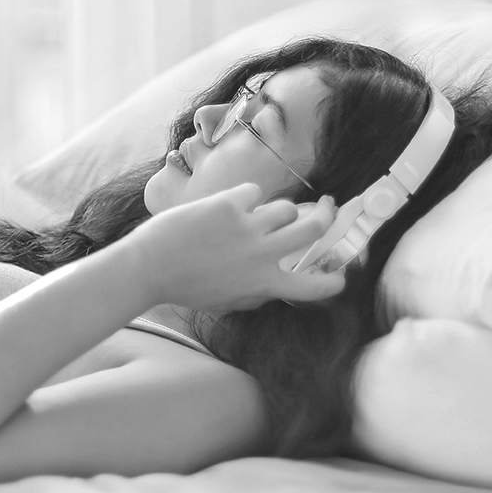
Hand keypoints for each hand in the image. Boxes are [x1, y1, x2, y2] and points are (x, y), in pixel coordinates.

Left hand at [128, 184, 345, 311]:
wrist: (149, 267)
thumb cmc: (185, 287)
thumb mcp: (226, 300)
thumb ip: (255, 293)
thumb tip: (275, 286)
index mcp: (263, 284)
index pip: (312, 287)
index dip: (333, 281)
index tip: (341, 275)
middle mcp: (263, 255)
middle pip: (314, 228)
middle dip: (325, 216)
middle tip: (326, 208)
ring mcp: (248, 227)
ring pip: (286, 207)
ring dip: (278, 210)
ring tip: (260, 214)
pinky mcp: (230, 204)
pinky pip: (254, 192)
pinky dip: (246, 198)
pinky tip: (227, 207)